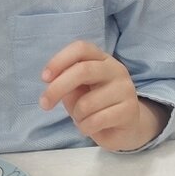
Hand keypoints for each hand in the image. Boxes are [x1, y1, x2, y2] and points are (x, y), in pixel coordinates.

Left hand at [39, 41, 165, 150]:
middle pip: (83, 70)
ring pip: (86, 103)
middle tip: (44, 104)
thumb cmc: (96, 106)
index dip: (59, 60)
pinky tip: (91, 127)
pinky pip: (95, 121)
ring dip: (77, 116)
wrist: (125, 127)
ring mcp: (126, 89)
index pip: (81, 48)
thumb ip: (66, 82)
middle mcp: (116, 69)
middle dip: (57, 88)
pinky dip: (85, 128)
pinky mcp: (130, 110)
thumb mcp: (78, 90)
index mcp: (102, 59)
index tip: (44, 78)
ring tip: (84, 118)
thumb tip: (52, 82)